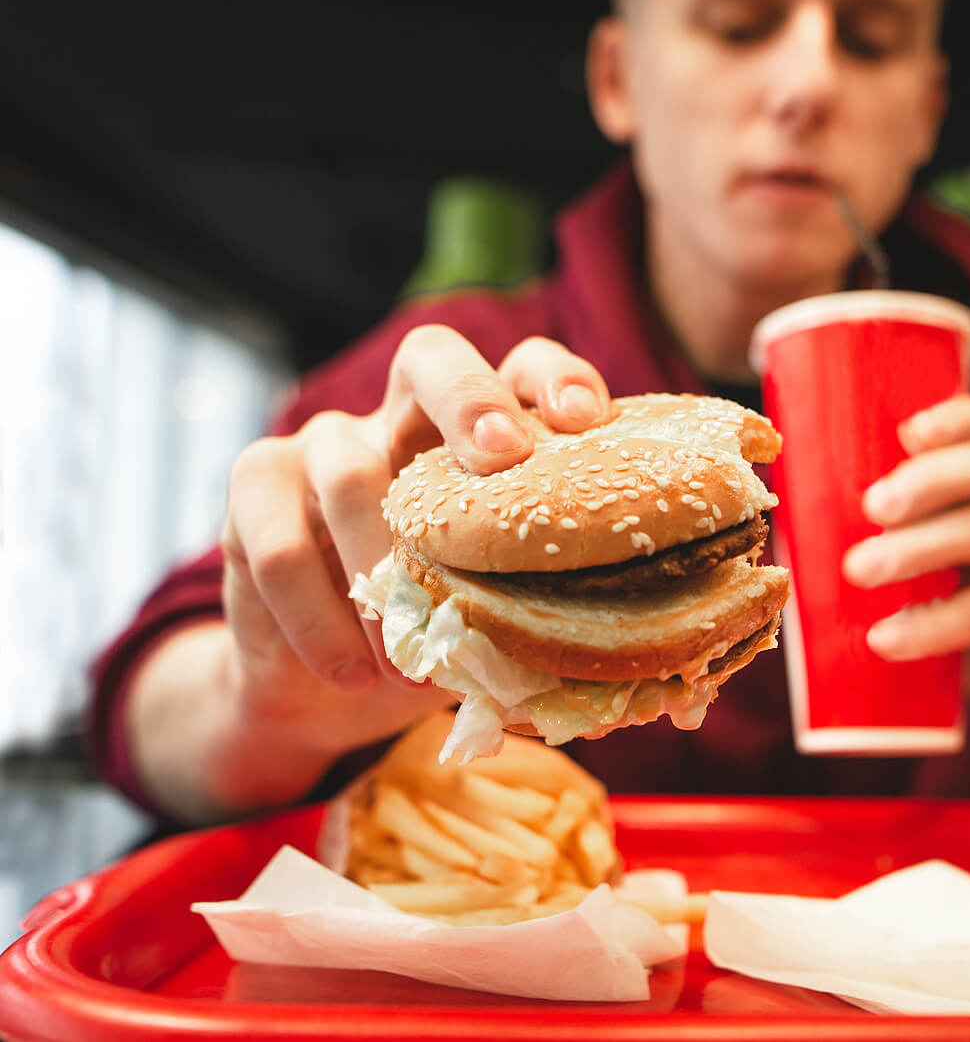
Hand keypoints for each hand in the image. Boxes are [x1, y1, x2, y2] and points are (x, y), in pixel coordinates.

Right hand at [218, 325, 611, 757]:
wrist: (328, 685)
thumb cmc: (442, 633)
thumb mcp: (504, 615)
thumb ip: (551, 602)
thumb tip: (641, 643)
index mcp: (481, 433)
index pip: (523, 368)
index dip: (555, 378)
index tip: (587, 419)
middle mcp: (403, 417)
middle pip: (430, 357)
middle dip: (470, 398)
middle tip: (503, 456)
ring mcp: (323, 444)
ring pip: (348, 469)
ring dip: (381, 566)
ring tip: (410, 658)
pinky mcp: (255, 490)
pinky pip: (277, 544)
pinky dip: (318, 619)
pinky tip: (353, 674)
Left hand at [841, 394, 969, 739]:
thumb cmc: (951, 600)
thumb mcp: (931, 549)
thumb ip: (892, 521)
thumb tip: (796, 503)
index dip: (962, 417)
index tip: (908, 431)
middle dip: (930, 478)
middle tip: (871, 507)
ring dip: (917, 547)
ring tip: (859, 571)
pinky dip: (930, 624)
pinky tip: (884, 639)